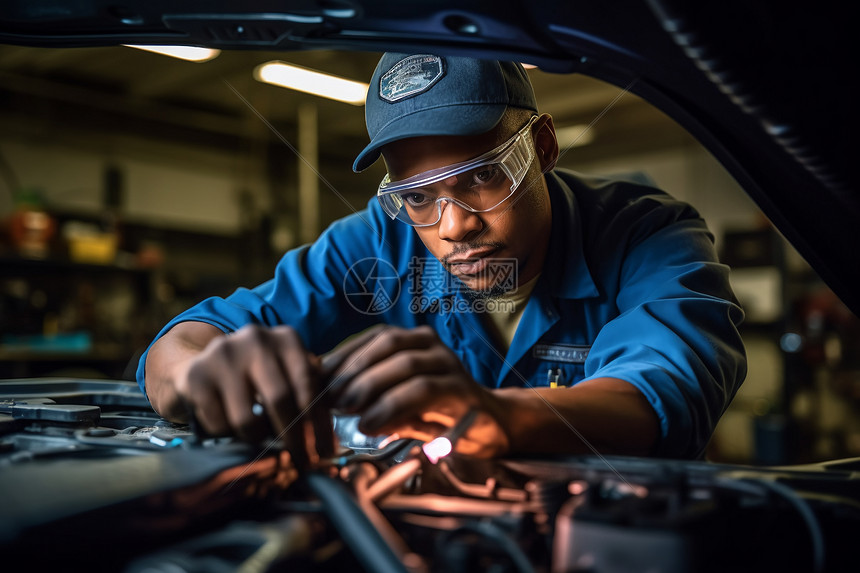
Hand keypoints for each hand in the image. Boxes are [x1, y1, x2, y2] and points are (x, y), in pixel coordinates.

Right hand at [162, 323, 334, 466]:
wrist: (201, 365)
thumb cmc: (256, 377)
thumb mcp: (286, 375)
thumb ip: (309, 399)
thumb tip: (329, 445)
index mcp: (285, 338)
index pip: (308, 385)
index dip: (318, 424)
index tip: (324, 452)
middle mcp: (256, 339)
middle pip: (280, 400)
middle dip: (293, 438)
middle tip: (299, 461)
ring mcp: (223, 355)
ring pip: (247, 420)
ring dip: (257, 439)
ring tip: (259, 438)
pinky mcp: (197, 377)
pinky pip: (219, 425)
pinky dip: (228, 435)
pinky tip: (229, 427)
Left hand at [323, 325, 510, 457]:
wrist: (491, 426)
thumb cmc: (435, 412)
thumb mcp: (397, 400)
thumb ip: (370, 395)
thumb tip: (325, 395)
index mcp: (415, 341)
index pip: (375, 337)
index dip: (344, 355)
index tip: (318, 379)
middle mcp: (433, 345)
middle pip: (388, 344)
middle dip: (355, 369)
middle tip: (331, 398)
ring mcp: (450, 365)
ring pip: (406, 364)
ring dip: (371, 386)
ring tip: (348, 411)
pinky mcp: (462, 390)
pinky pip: (424, 390)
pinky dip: (393, 405)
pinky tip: (372, 424)